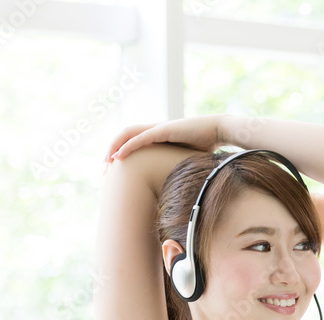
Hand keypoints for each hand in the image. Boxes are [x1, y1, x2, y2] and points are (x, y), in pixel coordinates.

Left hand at [104, 115, 227, 166]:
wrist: (219, 130)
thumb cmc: (208, 145)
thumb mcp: (190, 159)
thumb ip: (181, 167)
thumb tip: (183, 186)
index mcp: (158, 135)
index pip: (132, 141)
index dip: (121, 153)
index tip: (114, 170)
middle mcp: (154, 130)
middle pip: (124, 136)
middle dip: (110, 151)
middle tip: (104, 170)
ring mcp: (158, 128)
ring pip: (127, 135)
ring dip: (113, 147)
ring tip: (106, 162)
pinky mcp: (163, 130)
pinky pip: (140, 138)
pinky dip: (126, 147)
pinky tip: (118, 156)